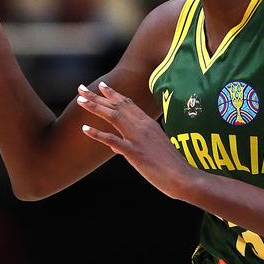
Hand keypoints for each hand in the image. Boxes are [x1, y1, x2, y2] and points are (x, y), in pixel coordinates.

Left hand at [76, 82, 192, 199]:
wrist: (184, 178)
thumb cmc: (171, 166)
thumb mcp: (153, 149)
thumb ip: (133, 145)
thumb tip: (114, 146)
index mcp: (148, 124)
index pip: (128, 104)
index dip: (113, 94)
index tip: (102, 86)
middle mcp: (143, 126)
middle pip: (117, 106)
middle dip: (97, 96)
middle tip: (81, 88)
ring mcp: (138, 138)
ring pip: (113, 116)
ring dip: (95, 107)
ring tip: (80, 100)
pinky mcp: (134, 152)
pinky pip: (112, 140)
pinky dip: (97, 134)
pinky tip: (84, 128)